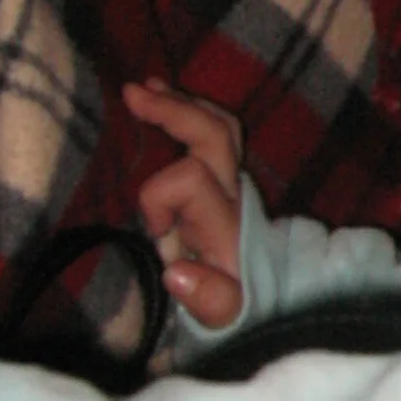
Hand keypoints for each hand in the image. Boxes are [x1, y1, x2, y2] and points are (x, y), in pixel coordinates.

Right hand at [127, 79, 247, 328]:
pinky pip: (216, 133)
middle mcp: (233, 195)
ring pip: (218, 126)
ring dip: (182, 103)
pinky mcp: (226, 180)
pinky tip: (162, 98)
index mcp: (224, 223)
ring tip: (145, 86)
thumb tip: (175, 273)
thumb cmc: (236, 306)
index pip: (190, 179)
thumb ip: (208, 298)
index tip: (155, 230)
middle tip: (132, 93)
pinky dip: (189, 111)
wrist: (268, 300)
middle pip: (213, 135)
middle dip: (174, 110)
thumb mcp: (225, 314)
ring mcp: (232, 183)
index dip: (160, 195)